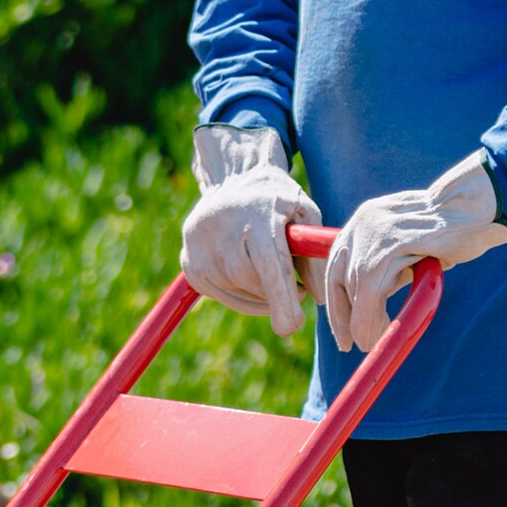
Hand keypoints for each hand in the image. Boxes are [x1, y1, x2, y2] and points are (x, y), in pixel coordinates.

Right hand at [180, 125, 322, 335]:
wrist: (232, 180)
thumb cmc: (276, 199)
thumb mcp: (304, 213)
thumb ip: (314, 255)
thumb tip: (316, 299)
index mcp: (257, 215)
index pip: (267, 264)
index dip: (279, 298)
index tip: (290, 326)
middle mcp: (222, 231)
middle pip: (251, 282)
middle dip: (276, 295)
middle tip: (297, 292)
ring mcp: (201, 248)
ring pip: (238, 290)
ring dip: (261, 294)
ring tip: (273, 274)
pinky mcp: (190, 264)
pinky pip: (221, 295)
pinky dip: (243, 296)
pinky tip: (252, 278)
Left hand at [326, 152, 506, 352]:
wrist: (482, 204)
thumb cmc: (455, 230)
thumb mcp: (410, 249)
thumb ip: (388, 268)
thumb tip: (370, 307)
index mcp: (364, 220)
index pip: (337, 267)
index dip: (339, 302)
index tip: (344, 331)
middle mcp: (362, 223)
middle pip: (339, 278)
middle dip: (342, 316)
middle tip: (354, 345)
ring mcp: (374, 231)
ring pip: (355, 287)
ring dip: (362, 323)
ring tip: (373, 343)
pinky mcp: (391, 243)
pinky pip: (371, 290)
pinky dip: (370, 317)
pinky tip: (382, 333)